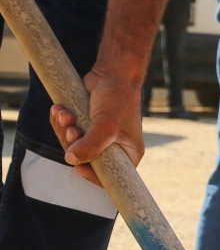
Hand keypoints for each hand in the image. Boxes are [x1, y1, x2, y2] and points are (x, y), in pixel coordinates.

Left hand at [49, 68, 145, 184]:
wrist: (112, 73)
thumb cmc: (118, 98)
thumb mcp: (106, 125)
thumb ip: (90, 145)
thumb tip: (71, 160)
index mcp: (129, 153)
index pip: (110, 176)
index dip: (92, 175)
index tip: (78, 166)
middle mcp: (114, 147)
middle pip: (85, 159)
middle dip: (72, 144)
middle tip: (72, 129)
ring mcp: (99, 136)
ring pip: (72, 145)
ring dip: (63, 130)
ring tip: (64, 114)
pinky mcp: (86, 124)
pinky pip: (67, 131)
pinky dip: (60, 122)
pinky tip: (60, 109)